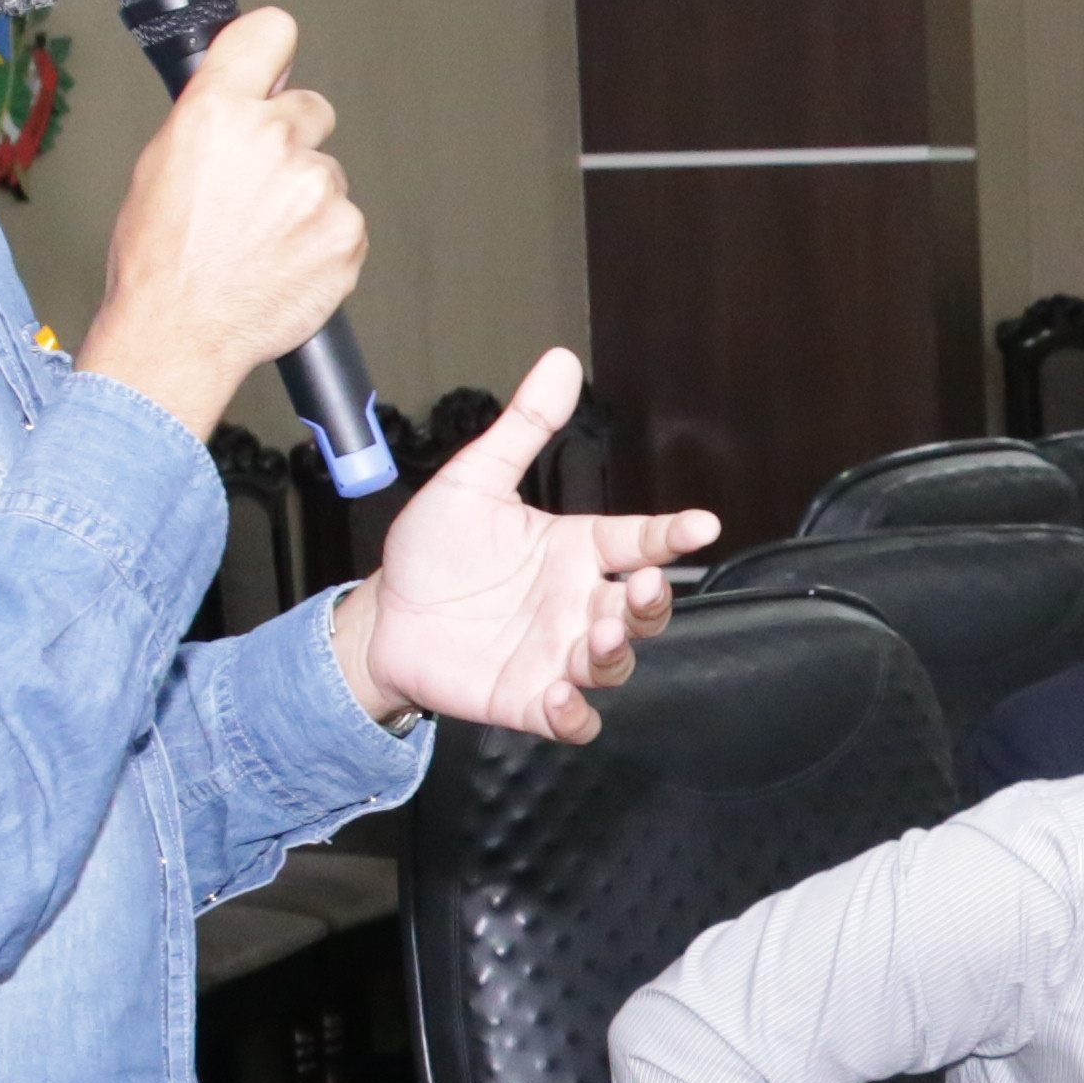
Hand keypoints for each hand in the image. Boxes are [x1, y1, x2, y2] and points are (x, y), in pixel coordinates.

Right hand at [75, 5, 361, 436]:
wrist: (180, 331)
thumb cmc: (160, 258)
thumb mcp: (162, 163)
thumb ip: (214, 117)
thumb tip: (252, 90)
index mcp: (217, 112)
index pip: (271, 33)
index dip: (274, 50)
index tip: (275, 65)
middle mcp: (272, 139)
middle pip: (311, 108)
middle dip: (291, 139)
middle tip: (257, 187)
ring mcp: (316, 187)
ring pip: (326, 172)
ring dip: (304, 197)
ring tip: (261, 236)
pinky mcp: (347, 231)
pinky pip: (343, 219)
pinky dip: (322, 237)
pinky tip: (284, 259)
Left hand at [335, 350, 717, 737]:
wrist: (382, 617)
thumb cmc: (431, 552)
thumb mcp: (475, 480)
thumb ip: (523, 428)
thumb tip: (560, 363)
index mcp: (574, 551)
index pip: (639, 541)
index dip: (673, 534)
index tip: (701, 524)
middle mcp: (575, 604)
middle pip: (642, 610)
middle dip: (652, 603)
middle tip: (639, 590)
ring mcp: (557, 655)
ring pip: (614, 663)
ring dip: (616, 653)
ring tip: (598, 636)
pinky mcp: (529, 699)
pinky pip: (573, 720)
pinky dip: (576, 716)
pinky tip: (563, 696)